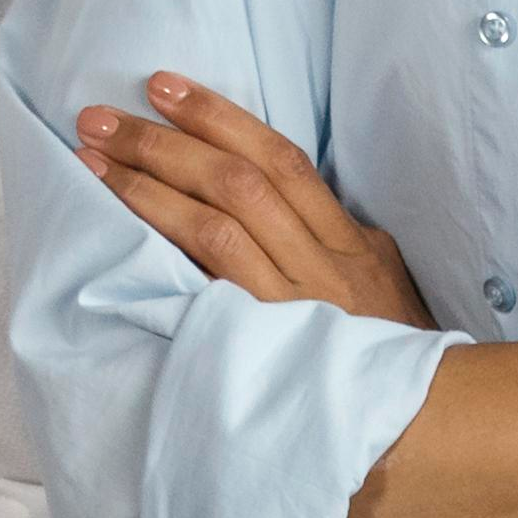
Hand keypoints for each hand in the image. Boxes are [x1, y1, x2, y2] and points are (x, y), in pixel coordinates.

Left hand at [74, 75, 432, 325]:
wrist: (423, 430)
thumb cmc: (389, 360)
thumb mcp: (378, 286)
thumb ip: (332, 240)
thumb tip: (279, 197)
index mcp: (351, 244)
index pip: (281, 161)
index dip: (220, 117)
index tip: (163, 86)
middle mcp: (325, 266)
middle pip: (239, 183)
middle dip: (165, 143)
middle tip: (101, 117)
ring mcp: (296, 307)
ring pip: (218, 226)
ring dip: (149, 187)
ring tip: (94, 161)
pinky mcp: (268, 347)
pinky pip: (214, 286)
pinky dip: (169, 249)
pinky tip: (121, 231)